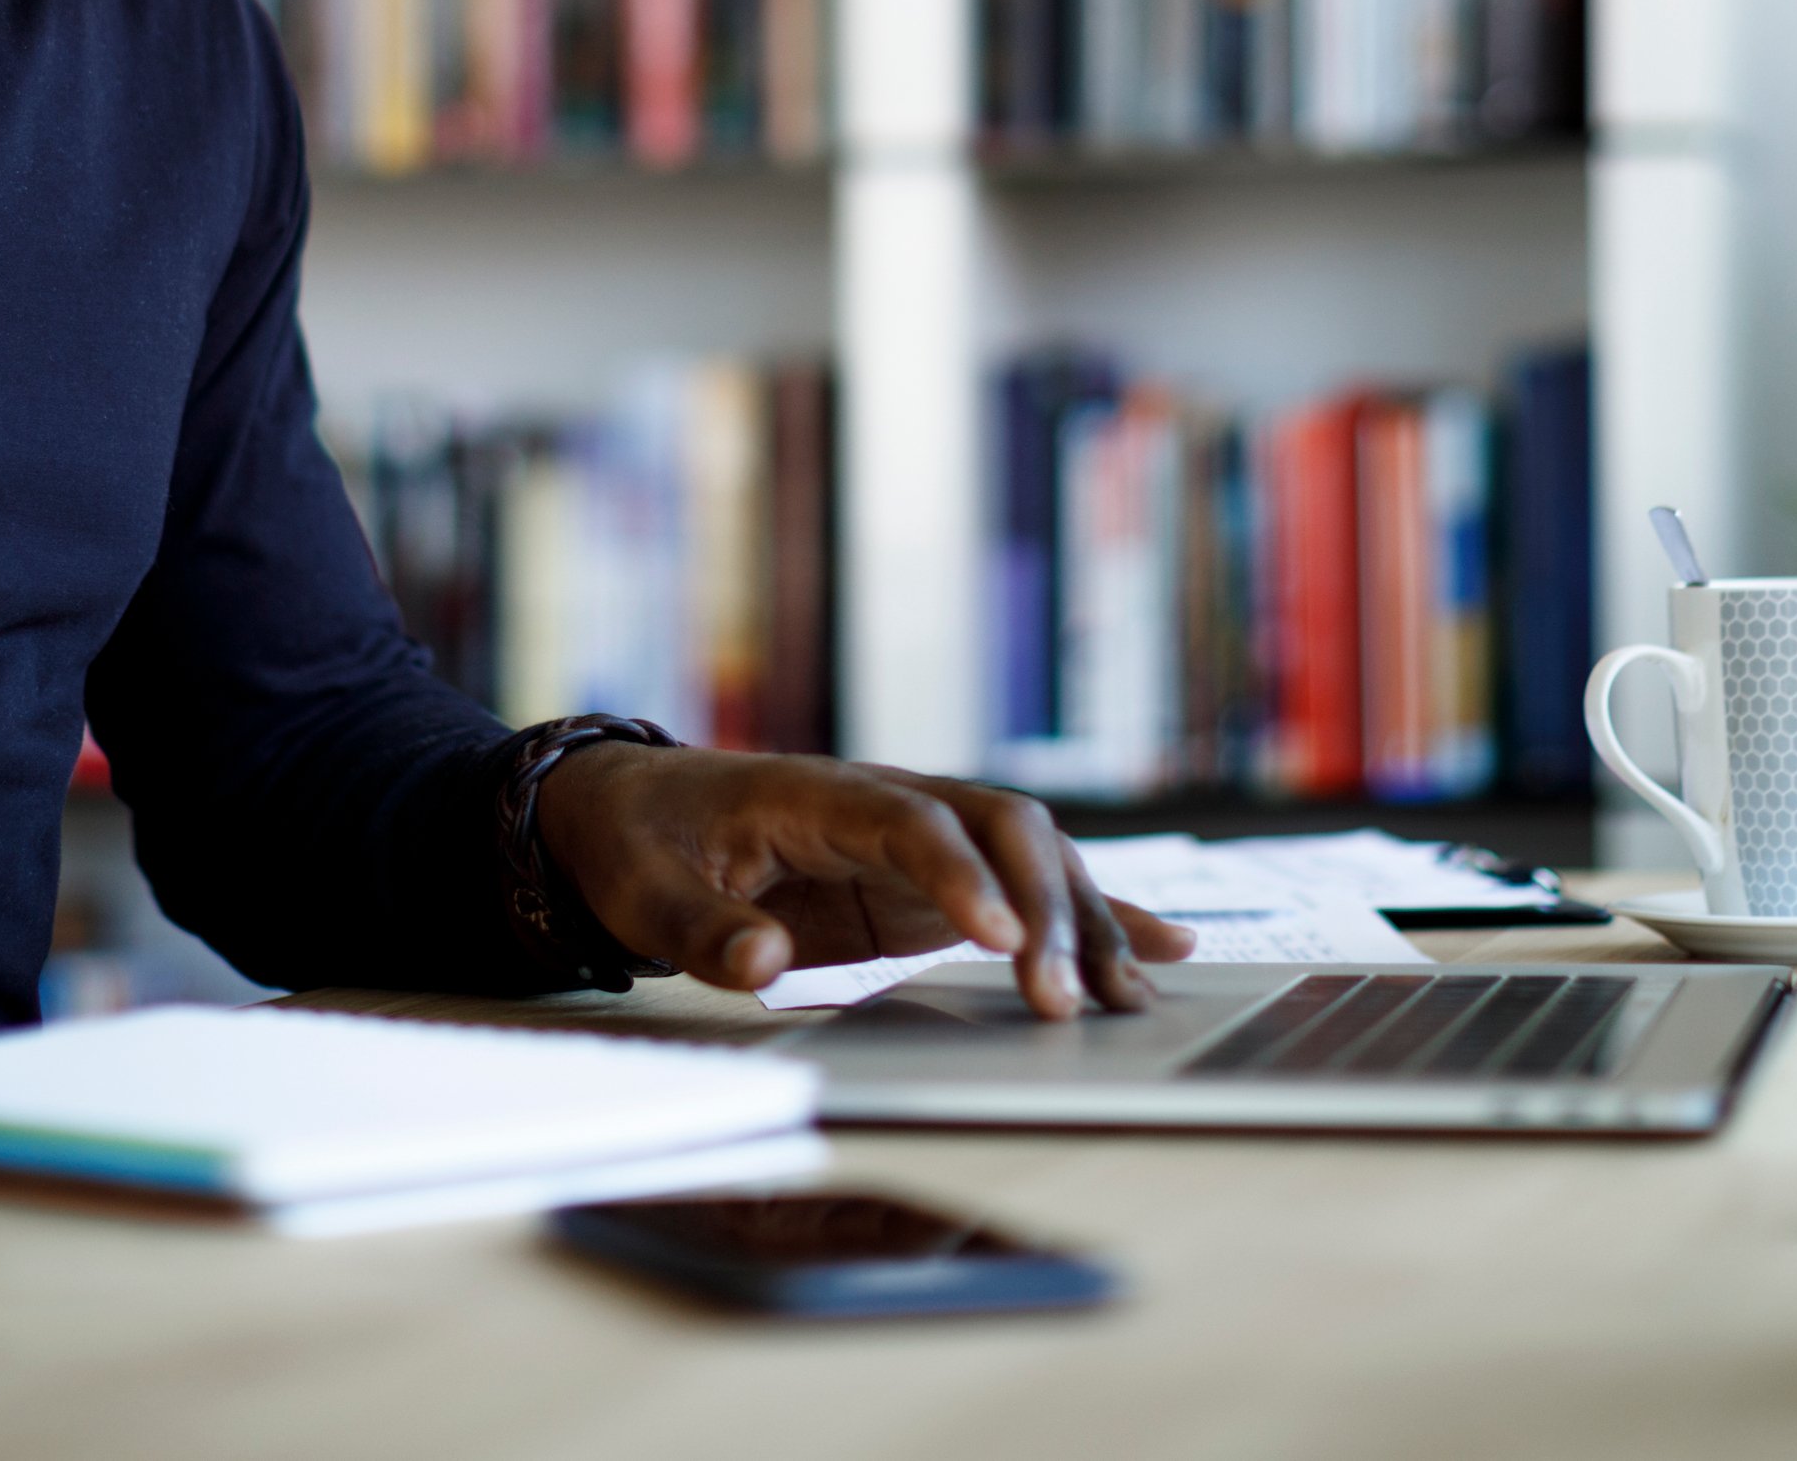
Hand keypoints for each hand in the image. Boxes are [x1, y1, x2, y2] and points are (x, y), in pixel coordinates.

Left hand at [533, 747, 1194, 1018]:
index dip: (963, 879)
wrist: (636, 808)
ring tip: (1130, 998)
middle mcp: (889, 803)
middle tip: (1065, 1002)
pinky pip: (1027, 891)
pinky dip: (1094, 916)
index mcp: (819, 794)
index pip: (913, 823)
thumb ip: (702, 929)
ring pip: (1032, 859)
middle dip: (1047, 909)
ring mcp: (921, 840)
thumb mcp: (646, 890)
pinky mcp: (933, 884)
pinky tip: (1161, 953)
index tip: (1003, 943)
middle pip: (1000, 830)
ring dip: (1084, 921)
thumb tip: (766, 958)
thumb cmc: (641, 844)